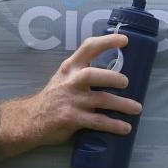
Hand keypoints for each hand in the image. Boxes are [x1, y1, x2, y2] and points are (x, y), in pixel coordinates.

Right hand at [8, 33, 142, 147]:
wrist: (30, 120)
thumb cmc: (55, 97)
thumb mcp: (65, 77)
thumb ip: (84, 72)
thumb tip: (116, 72)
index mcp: (71, 67)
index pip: (88, 48)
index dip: (107, 42)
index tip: (124, 40)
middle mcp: (71, 81)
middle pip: (93, 74)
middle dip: (112, 77)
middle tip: (126, 82)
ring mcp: (71, 101)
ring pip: (100, 100)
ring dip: (121, 104)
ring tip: (137, 108)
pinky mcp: (71, 119)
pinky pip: (97, 121)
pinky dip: (113, 125)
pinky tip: (125, 127)